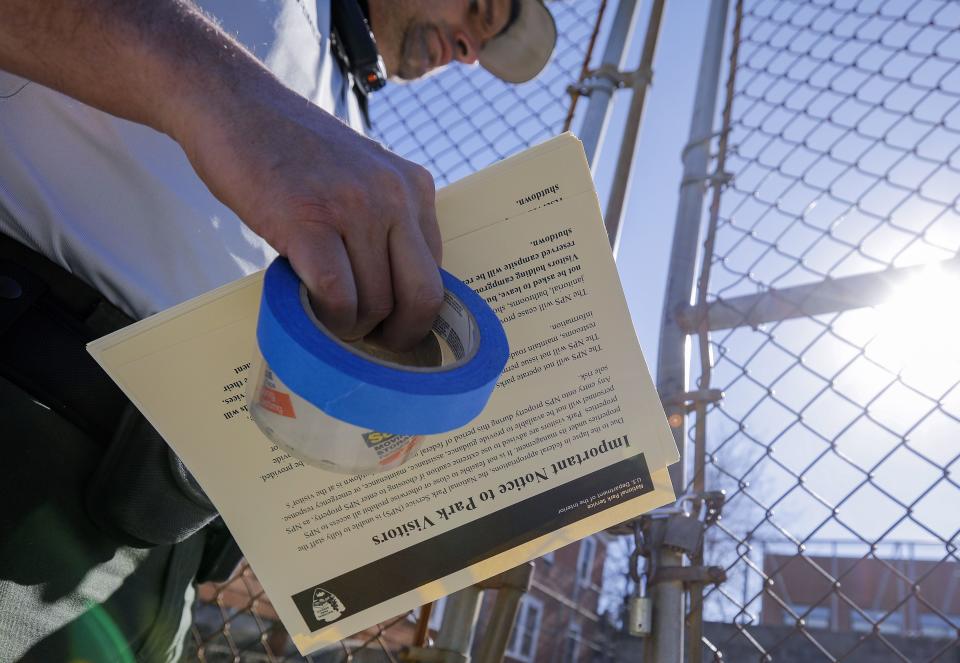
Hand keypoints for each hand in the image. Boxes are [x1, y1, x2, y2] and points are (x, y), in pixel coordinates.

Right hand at [177, 83, 443, 350]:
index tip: (392, 332)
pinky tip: (310, 311)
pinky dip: (326, 318)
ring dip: (350, 328)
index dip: (416, 315)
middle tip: (368, 344)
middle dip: (398, 335)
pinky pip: (335, 295)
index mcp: (414, 186)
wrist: (233, 104)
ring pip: (375, 303)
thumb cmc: (292, 150)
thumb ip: (385, 223)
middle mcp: (394, 194)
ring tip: (326, 321)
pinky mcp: (306, 220)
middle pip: (420, 296)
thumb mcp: (361, 176)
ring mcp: (352, 205)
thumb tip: (394, 297)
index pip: (437, 272)